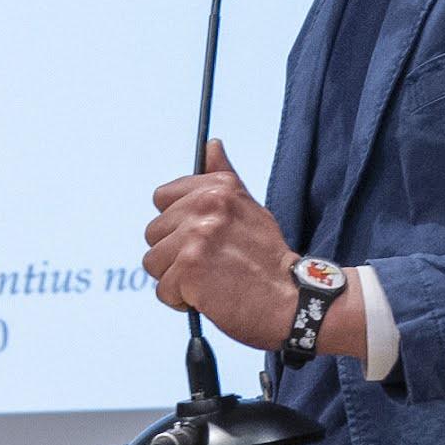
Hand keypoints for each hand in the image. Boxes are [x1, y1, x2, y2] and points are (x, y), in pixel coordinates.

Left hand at [145, 141, 299, 350]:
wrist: (292, 299)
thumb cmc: (267, 258)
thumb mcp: (249, 207)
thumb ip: (222, 176)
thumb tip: (210, 144)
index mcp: (218, 187)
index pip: (162, 198)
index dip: (176, 224)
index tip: (201, 237)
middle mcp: (206, 205)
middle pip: (153, 232)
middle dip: (174, 254)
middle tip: (211, 264)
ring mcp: (196, 236)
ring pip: (153, 262)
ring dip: (176, 279)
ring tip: (210, 281)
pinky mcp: (189, 268)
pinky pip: (163, 289)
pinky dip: (182, 301)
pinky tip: (209, 297)